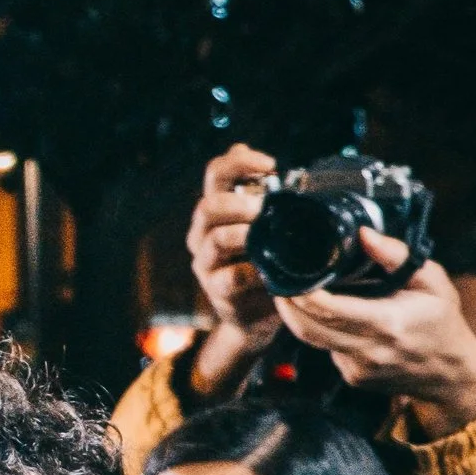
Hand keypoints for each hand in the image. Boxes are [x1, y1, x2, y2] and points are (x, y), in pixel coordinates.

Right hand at [184, 146, 280, 399]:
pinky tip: (269, 269)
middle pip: (209, 206)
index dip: (240, 163)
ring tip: (268, 235)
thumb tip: (261, 161)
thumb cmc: (266, 261)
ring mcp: (207, 262)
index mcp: (217, 209)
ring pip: (215, 239)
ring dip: (244, 234)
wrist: (258, 313)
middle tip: (266, 207)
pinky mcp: (217, 290)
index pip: (216, 173)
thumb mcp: (268, 225)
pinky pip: (231, 277)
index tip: (272, 165)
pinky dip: (252, 271)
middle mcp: (203, 233)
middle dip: (240, 203)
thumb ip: (263, 195)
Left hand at [271, 232, 475, 435]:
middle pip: (309, 328)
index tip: (289, 273)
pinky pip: (326, 349)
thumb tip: (363, 234)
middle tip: (278, 279)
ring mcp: (358, 368)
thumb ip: (396, 256)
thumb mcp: (432, 281)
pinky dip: (320, 330)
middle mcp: (369, 350)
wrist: (450, 374)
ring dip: (297, 316)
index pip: (331, 309)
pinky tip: (324, 313)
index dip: (303, 293)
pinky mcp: (352, 377)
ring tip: (292, 291)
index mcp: (388, 323)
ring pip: (312, 340)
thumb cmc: (441, 322)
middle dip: (287, 303)